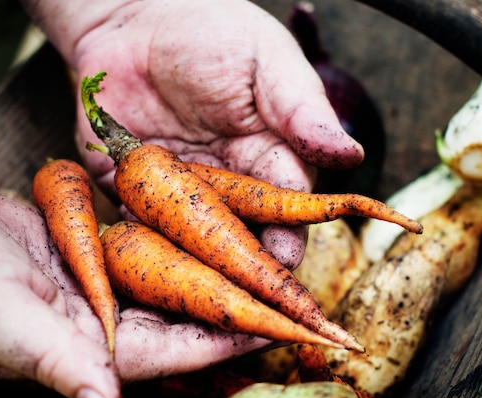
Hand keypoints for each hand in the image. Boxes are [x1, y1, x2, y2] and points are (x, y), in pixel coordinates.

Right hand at [0, 186, 267, 397]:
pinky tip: (205, 214)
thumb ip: (59, 362)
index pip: (186, 346)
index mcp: (97, 346)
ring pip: (172, 271)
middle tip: (300, 285)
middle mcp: (107, 318)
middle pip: (191, 308)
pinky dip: (171, 228)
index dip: (239, 335)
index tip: (291, 323)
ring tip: (269, 243)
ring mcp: (98, 281)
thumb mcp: (1, 327)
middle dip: (244, 297)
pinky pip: (140, 238)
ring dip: (216, 258)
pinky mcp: (85, 247)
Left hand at [21, 0, 363, 268]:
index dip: (288, 230)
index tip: (286, 257)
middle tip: (248, 287)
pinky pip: (140, 220)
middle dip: (245, 260)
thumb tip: (350, 154)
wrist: (132, 19)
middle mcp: (227, 178)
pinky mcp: (133, 187)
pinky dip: (143, 238)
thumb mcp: (265, 60)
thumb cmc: (208, 31)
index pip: (285, 200)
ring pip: (193, 235)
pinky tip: (146, 255)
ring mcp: (180, 187)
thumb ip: (302, 108)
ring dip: (197, 261)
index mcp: (266, 152)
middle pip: (243, 229)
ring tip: (202, 285)